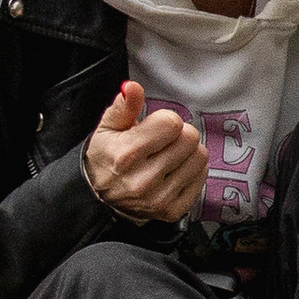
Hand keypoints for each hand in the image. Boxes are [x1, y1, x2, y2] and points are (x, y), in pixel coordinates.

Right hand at [84, 80, 207, 222]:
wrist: (97, 198)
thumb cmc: (106, 158)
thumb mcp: (108, 128)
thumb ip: (124, 106)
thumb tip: (133, 87)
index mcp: (127, 154)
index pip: (172, 123)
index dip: (165, 121)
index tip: (155, 127)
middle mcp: (144, 179)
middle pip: (190, 139)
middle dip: (179, 135)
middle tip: (164, 141)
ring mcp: (160, 198)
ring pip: (200, 158)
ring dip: (188, 152)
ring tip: (170, 155)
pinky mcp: (172, 211)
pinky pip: (202, 178)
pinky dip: (191, 171)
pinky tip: (174, 171)